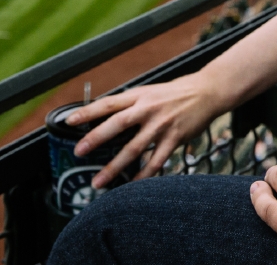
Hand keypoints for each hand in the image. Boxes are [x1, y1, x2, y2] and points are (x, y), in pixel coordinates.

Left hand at [64, 72, 221, 187]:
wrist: (207, 91)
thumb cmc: (175, 93)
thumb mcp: (150, 92)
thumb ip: (130, 104)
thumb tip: (106, 117)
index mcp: (138, 95)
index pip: (108, 103)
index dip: (88, 112)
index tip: (69, 122)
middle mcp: (148, 108)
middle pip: (117, 124)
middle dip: (96, 139)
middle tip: (78, 152)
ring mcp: (161, 124)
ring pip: (134, 148)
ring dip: (114, 167)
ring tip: (98, 182)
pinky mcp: (175, 138)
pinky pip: (156, 161)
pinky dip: (143, 175)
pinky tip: (132, 185)